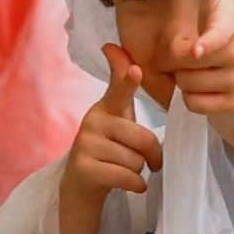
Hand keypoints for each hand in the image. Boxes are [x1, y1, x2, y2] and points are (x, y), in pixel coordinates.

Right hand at [58, 55, 164, 226]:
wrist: (82, 186)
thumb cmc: (108, 149)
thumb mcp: (118, 117)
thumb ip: (121, 87)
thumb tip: (112, 46)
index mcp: (106, 107)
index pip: (119, 90)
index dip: (128, 80)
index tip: (136, 70)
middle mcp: (92, 121)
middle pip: (143, 139)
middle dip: (152, 156)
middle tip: (148, 162)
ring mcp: (85, 145)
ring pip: (136, 161)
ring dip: (139, 172)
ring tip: (125, 171)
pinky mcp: (84, 169)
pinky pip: (127, 177)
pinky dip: (136, 185)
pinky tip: (129, 185)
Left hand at [159, 0, 233, 151]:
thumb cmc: (227, 20)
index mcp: (231, 26)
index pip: (218, 38)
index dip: (206, 45)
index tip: (194, 51)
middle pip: (187, 66)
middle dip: (176, 62)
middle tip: (185, 53)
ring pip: (190, 87)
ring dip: (183, 80)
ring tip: (194, 68)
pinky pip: (197, 105)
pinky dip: (192, 99)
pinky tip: (201, 85)